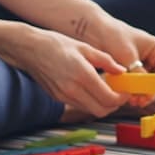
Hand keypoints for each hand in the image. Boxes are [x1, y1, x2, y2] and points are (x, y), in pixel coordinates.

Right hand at [12, 28, 127, 118]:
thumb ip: (105, 60)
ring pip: (91, 111)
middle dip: (114, 105)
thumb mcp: (84, 47)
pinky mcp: (58, 98)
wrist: (29, 49)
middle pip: (102, 111)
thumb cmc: (55, 44)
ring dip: (102, 104)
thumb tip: (121, 70)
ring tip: (106, 89)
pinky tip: (91, 88)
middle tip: (119, 93)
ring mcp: (64, 96)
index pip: (109, 99)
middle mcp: (73, 89)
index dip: (122, 98)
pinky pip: (80, 105)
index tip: (125, 91)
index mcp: (82, 75)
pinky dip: (90, 101)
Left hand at [81, 16, 154, 110]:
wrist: (96, 29)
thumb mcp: (126, 55)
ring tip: (130, 100)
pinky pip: (139, 84)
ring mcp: (146, 64)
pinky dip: (133, 90)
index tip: (146, 98)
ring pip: (148, 85)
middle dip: (148, 93)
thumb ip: (138, 73)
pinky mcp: (136, 70)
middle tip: (136, 102)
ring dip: (140, 94)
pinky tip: (126, 95)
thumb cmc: (113, 35)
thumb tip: (145, 91)